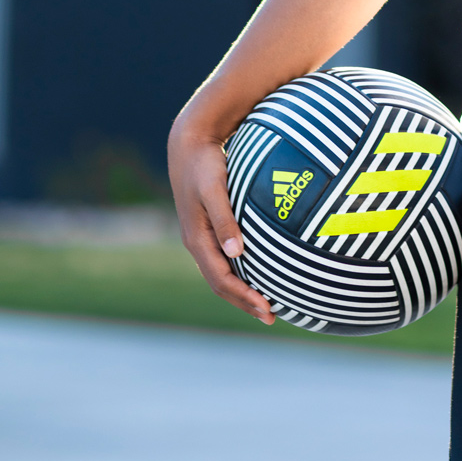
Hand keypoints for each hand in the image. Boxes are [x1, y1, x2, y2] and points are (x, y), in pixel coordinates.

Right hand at [168, 124, 274, 323]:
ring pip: (223, 273)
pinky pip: (225, 258)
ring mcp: (203, 237)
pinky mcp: (210, 227)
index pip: (221, 280)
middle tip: (271, 316)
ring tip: (267, 302)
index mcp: (197, 240)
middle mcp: (198, 243)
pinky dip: (241, 271)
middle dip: (244, 302)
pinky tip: (259, 270)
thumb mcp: (214, 189)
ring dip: (243, 290)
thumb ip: (225, 219)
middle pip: (221, 284)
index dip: (243, 297)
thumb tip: (237, 254)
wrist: (189, 144)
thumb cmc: (204, 164)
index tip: (267, 308)